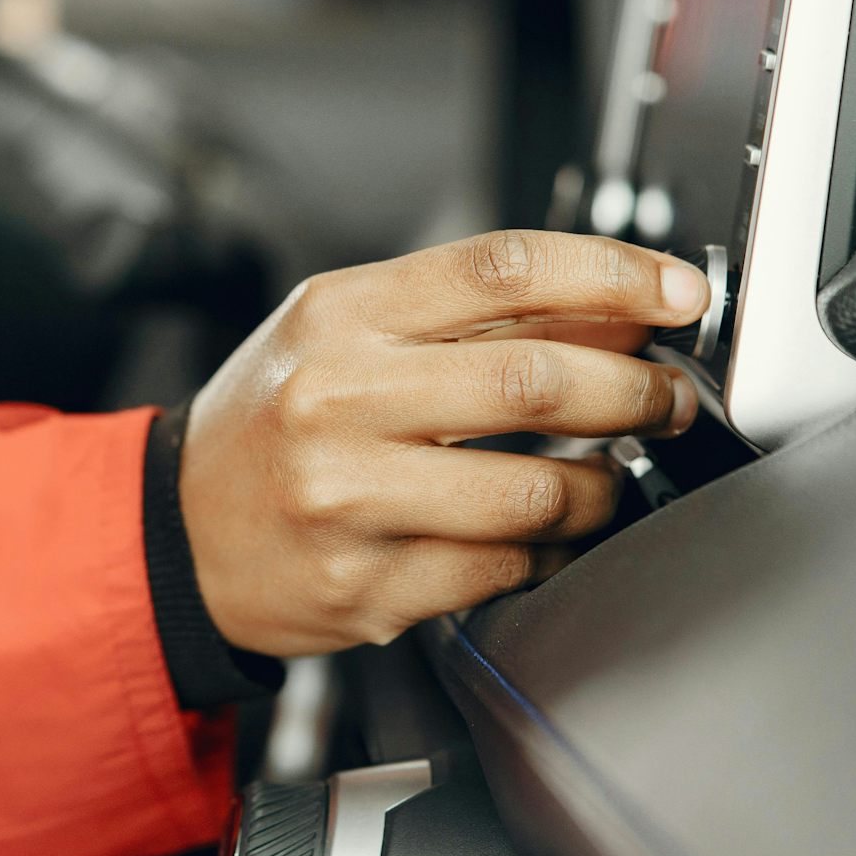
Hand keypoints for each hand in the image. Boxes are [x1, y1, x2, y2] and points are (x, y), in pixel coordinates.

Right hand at [180, 229, 709, 657]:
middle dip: (634, 390)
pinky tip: (550, 535)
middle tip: (668, 397)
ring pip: (531, 491)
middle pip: (532, 380)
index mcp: (339, 316)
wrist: (178, 532)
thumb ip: (476, 316)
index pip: (500, 269)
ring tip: (611, 478)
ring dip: (604, 486)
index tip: (677, 291)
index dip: (612, 272)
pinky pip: (503, 569)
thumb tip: (616, 301)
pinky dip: (552, 551)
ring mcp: (349, 499)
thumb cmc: (275, 420)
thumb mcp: (350, 334)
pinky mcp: (366, 586)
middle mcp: (337, 399)